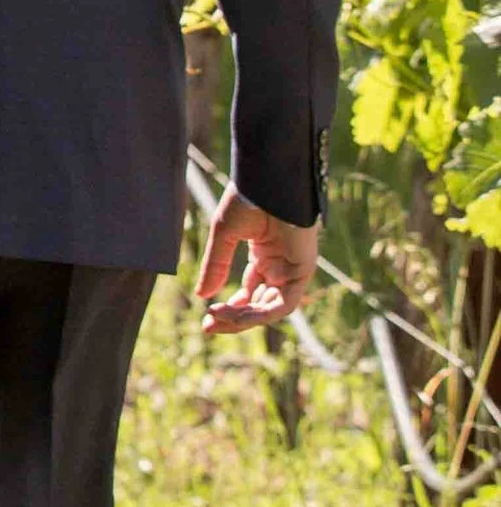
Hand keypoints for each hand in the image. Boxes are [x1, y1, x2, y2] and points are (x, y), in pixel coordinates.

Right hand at [196, 189, 318, 332]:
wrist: (268, 181)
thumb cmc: (248, 200)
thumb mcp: (224, 236)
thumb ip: (215, 265)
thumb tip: (202, 295)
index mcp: (264, 255)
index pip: (251, 292)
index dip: (232, 307)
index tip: (208, 315)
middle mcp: (280, 266)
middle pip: (260, 304)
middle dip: (234, 318)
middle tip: (208, 325)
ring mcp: (293, 269)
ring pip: (271, 309)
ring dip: (245, 319)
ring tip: (217, 318)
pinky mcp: (303, 270)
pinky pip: (284, 304)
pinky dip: (262, 314)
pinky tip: (237, 314)